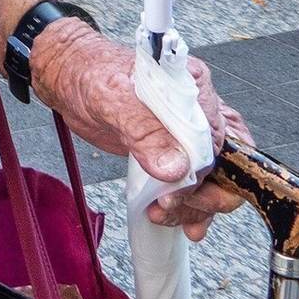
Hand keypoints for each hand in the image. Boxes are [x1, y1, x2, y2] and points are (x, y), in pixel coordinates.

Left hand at [30, 20, 252, 242]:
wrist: (71, 78)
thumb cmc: (90, 76)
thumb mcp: (112, 99)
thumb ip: (144, 131)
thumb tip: (176, 168)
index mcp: (193, 86)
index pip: (216, 139)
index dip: (201, 173)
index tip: (174, 193)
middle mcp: (199, 108)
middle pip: (227, 161)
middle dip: (204, 194)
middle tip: (169, 206)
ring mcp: (188, 131)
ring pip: (215, 176)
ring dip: (196, 205)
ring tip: (164, 214)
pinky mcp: (175, 149)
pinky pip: (197, 181)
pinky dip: (194, 204)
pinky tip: (185, 222)